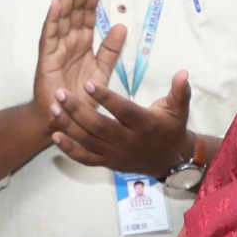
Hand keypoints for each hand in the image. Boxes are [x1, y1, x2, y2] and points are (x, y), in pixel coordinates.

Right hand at [31, 0, 124, 126]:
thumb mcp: (102, 72)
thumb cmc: (81, 98)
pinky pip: (49, 36)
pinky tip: (56, 3)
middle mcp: (69, 41)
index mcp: (83, 42)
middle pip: (75, 9)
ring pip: (62, 17)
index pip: (88, 13)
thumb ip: (111, 50)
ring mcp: (56, 48)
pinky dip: (52, 20)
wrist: (65, 122)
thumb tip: (122, 25)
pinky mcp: (46, 59)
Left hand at [49, 68, 194, 178]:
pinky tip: (55, 135)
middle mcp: (128, 142)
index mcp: (145, 125)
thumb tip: (183, 72)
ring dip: (69, 125)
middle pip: (99, 127)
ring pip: (88, 142)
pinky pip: (86, 159)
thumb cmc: (172, 129)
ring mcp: (116, 155)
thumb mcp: (180, 109)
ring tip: (53, 107)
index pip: (123, 111)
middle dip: (77, 110)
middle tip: (60, 93)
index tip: (88, 83)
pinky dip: (69, 150)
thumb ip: (180, 91)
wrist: (170, 161)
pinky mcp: (108, 163)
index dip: (106, 98)